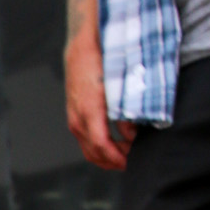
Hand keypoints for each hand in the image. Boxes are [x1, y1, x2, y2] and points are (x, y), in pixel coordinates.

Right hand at [65, 38, 132, 170]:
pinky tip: (116, 144)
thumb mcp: (121, 87)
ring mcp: (74, 119)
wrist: (83, 48)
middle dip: (115, 162)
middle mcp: (78, 118)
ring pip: (88, 150)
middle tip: (134, 160)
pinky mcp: (75, 116)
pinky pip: (86, 141)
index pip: (102, 146)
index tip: (133, 162)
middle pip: (94, 153)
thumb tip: (132, 134)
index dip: (118, 158)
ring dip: (107, 157)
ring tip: (127, 154)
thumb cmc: (103, 62)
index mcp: (89, 111)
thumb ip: (126, 113)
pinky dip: (100, 148)